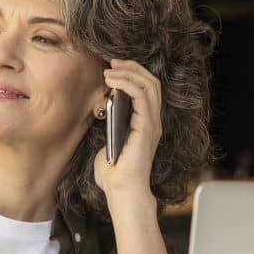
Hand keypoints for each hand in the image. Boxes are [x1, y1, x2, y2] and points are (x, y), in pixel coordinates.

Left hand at [95, 58, 161, 207]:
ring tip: (110, 70)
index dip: (132, 74)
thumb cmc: (114, 174)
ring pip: (149, 85)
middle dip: (131, 67)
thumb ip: (110, 128)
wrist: (122, 191)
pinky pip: (141, 96)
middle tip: (112, 62)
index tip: (112, 67)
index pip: (146, 89)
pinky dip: (127, 84)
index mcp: (145, 124)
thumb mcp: (108, 143)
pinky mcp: (147, 127)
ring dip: (128, 72)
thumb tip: (101, 112)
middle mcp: (152, 121)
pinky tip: (112, 81)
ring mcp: (152, 124)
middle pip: (151, 82)